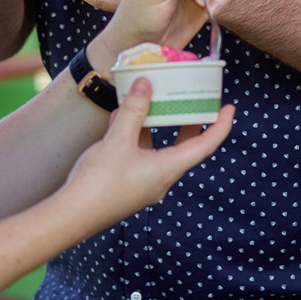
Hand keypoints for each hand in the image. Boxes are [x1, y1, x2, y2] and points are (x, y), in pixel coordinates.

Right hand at [59, 79, 234, 234]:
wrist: (71, 216)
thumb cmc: (99, 182)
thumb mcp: (118, 140)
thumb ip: (134, 110)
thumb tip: (146, 83)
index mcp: (168, 169)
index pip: (206, 146)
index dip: (220, 126)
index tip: (229, 108)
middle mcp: (161, 179)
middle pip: (184, 147)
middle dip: (189, 123)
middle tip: (193, 101)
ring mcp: (144, 184)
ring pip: (158, 149)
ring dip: (157, 126)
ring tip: (153, 102)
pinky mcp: (127, 185)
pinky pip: (139, 155)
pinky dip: (136, 136)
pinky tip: (120, 119)